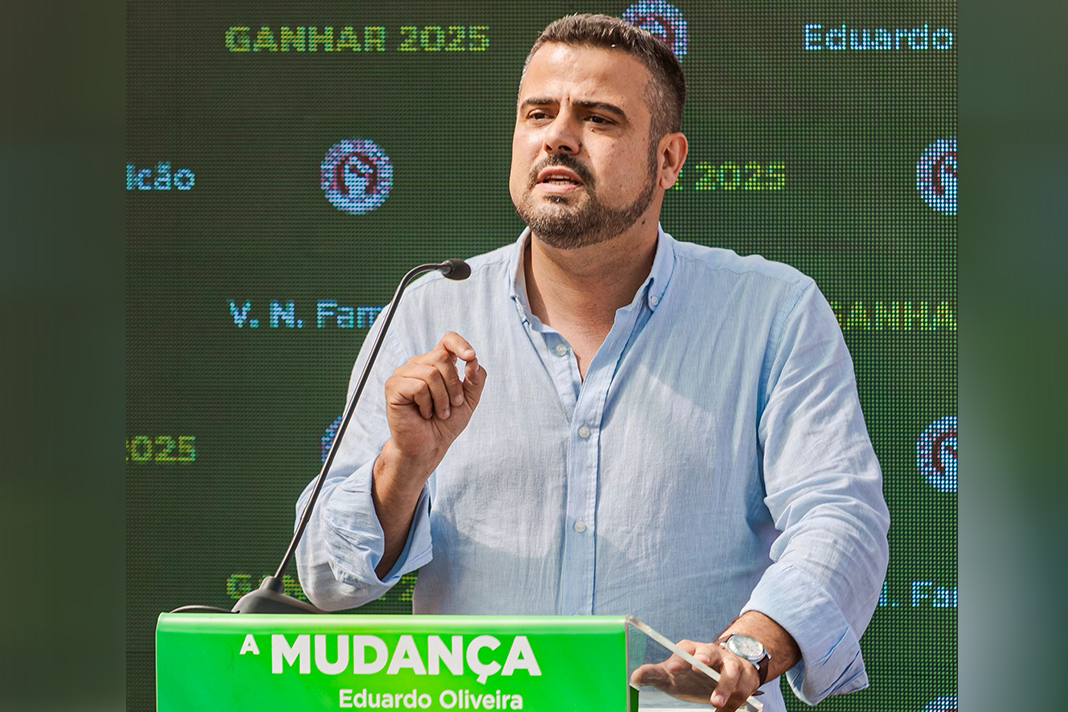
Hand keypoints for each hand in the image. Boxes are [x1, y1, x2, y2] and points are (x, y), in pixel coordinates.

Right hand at [382, 332, 486, 478]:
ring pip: (431, 373)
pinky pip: (419, 387)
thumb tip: (473, 360)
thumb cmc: (446, 422)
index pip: (447, 340)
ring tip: (439, 413)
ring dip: (441, 399)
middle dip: (453, 386)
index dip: (460, 344)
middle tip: (452, 406)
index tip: (471, 357)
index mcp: (436, 363)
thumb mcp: (469, 400)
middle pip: (442, 358)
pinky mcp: (394, 386)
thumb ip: (476, 379)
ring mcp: (404, 374)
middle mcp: (418, 364)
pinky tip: (424, 413)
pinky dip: (427, 404)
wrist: (430, 445)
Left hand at [630, 639, 761, 710]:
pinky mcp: (747, 676)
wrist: (722, 672)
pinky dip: (739, 698)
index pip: (685, 648)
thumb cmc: (692, 674)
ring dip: (726, 685)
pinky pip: (746, 686)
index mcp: (692, 650)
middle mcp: (713, 653)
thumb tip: (634, 677)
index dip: (680, 657)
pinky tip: (728, 709)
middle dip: (706, 658)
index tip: (674, 668)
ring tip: (716, 702)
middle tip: (699, 666)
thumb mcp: (672, 675)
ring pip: (732, 669)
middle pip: (710, 651)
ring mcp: (732, 663)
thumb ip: (654, 675)